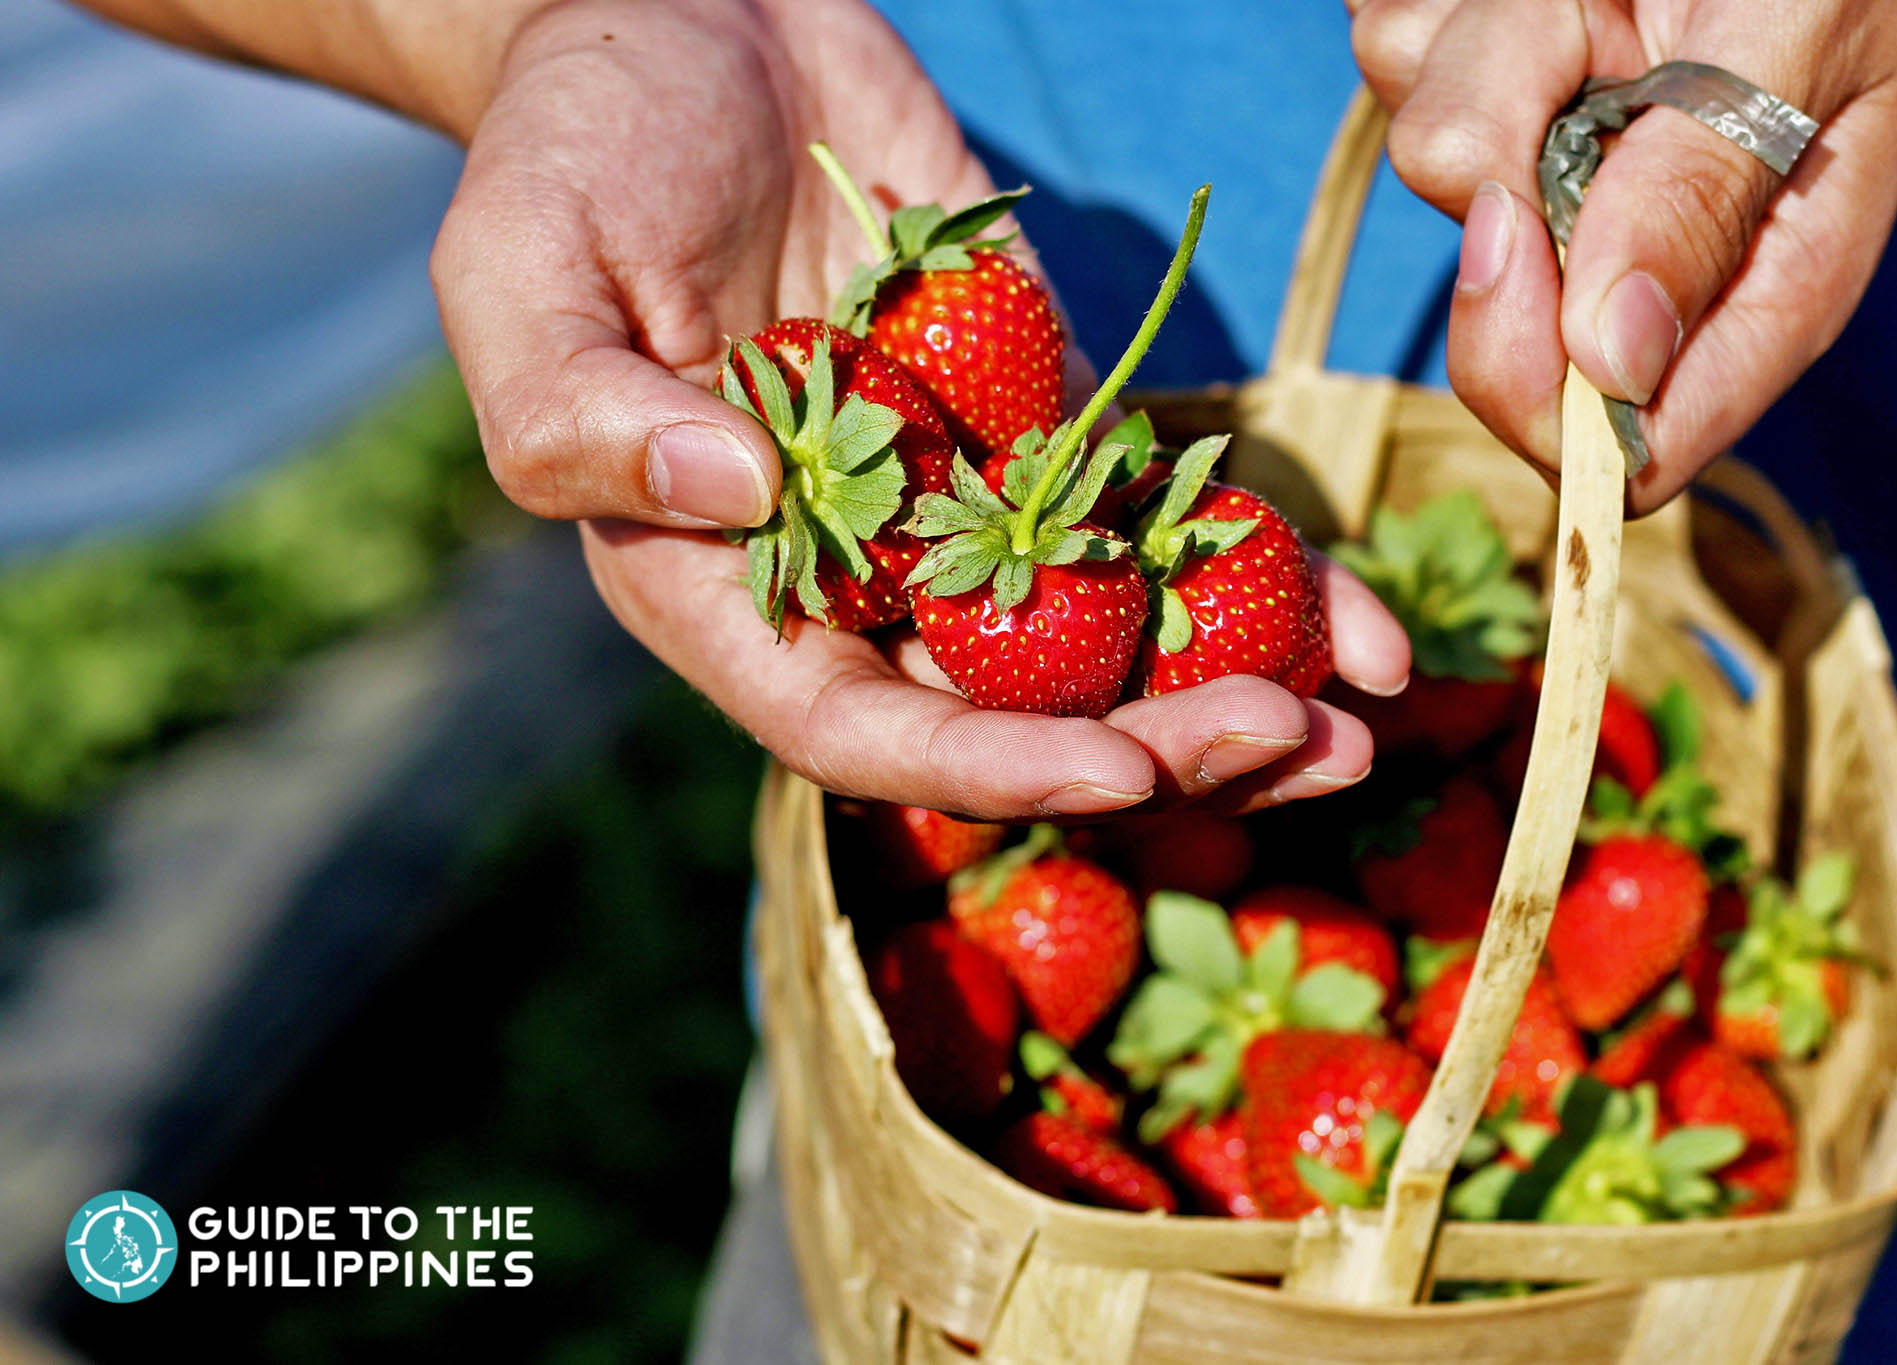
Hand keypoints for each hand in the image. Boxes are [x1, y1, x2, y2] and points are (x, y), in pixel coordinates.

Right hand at [431, 0, 1409, 818]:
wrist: (695, 13)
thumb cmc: (574, 145)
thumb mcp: (522, 271)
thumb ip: (579, 415)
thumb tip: (734, 497)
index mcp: (728, 581)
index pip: (860, 725)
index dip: (988, 764)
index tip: (1117, 766)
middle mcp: (862, 569)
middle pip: (1017, 708)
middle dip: (1155, 744)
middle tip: (1292, 745)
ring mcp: (968, 496)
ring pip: (1112, 639)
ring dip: (1236, 688)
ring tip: (1361, 717)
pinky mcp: (1051, 412)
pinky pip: (1163, 510)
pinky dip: (1263, 569)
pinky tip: (1364, 622)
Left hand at [1350, 0, 1896, 510]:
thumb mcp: (1798, 34)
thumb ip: (1705, 190)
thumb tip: (1613, 362)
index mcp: (1759, 282)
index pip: (1636, 451)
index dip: (1551, 398)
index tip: (1518, 252)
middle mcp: (1638, 250)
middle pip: (1501, 319)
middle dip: (1513, 162)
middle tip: (1581, 30)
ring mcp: (1546, 167)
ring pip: (1434, 157)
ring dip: (1490, 44)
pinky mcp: (1476, 92)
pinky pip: (1397, 63)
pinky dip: (1447, 2)